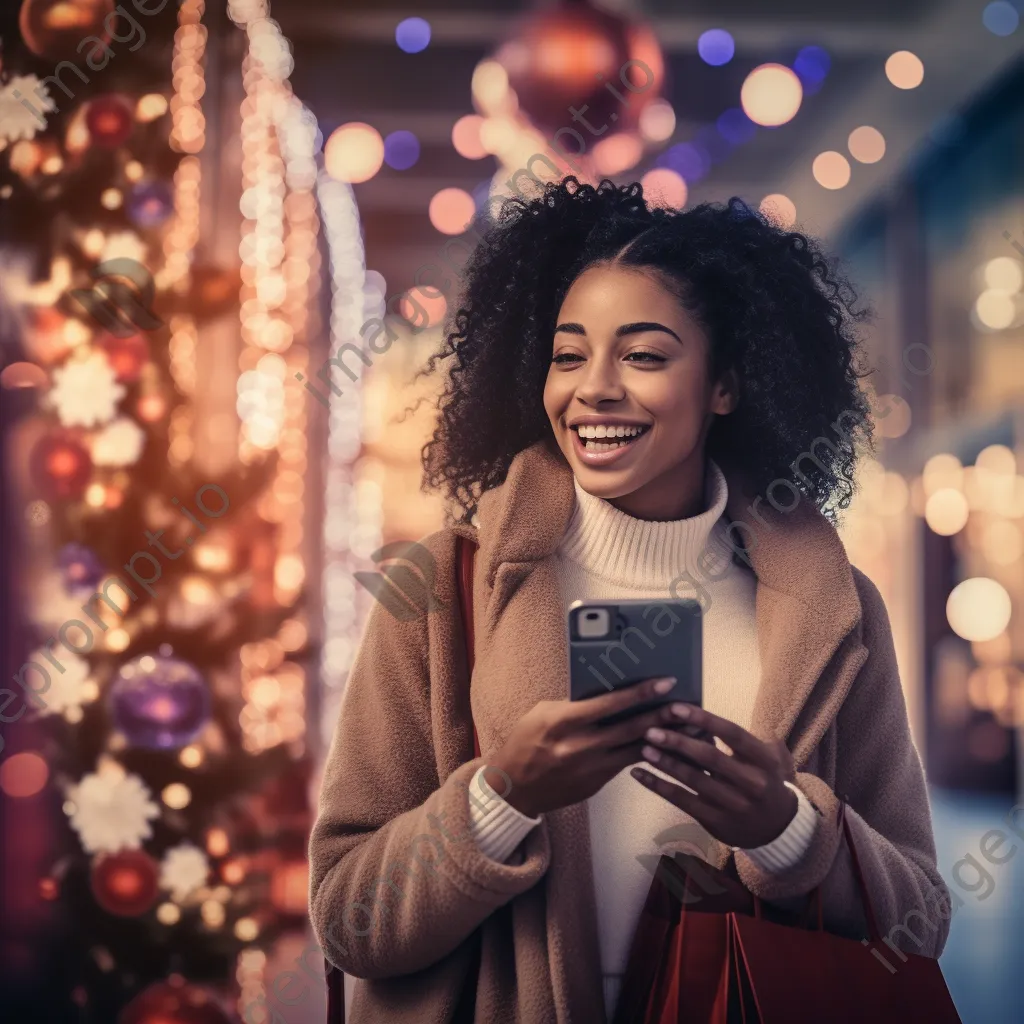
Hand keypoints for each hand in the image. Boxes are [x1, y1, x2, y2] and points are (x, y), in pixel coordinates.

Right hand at [486, 677, 688, 817]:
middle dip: (662, 716)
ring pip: (636, 752)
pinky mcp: (596, 784)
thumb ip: (576, 704)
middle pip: (630, 729)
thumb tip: (611, 692)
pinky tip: (667, 747)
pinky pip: (626, 765)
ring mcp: (590, 769)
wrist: (513, 787)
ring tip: (689, 729)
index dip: (640, 693)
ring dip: (664, 741)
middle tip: (688, 706)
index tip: (665, 682)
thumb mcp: (544, 713)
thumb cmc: (527, 740)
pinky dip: (647, 755)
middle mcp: (579, 746)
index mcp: (563, 722)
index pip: (609, 704)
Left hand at [631, 703, 798, 849]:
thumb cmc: (764, 779)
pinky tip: (638, 774)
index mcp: (763, 759)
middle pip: (709, 757)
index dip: (704, 720)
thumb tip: (699, 715)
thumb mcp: (766, 757)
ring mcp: (732, 803)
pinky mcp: (715, 820)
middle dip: (678, 742)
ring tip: (643, 747)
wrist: (778, 827)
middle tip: (651, 729)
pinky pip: (682, 800)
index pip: (732, 734)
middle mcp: (750, 781)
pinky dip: (658, 786)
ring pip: (693, 780)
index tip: (676, 708)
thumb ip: (739, 738)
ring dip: (665, 763)